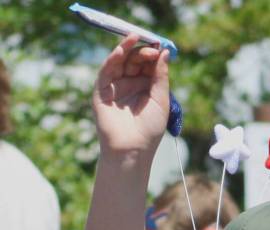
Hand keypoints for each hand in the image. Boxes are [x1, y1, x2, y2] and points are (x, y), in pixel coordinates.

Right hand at [93, 35, 169, 155]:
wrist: (133, 149)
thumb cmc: (149, 129)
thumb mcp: (161, 100)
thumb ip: (161, 76)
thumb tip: (165, 52)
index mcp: (145, 87)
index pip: (147, 64)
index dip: (153, 54)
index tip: (162, 47)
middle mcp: (129, 84)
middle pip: (134, 60)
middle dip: (142, 51)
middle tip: (152, 47)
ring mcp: (115, 86)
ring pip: (119, 61)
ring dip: (126, 48)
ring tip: (135, 37)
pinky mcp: (102, 90)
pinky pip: (106, 71)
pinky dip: (113, 59)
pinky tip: (121, 51)